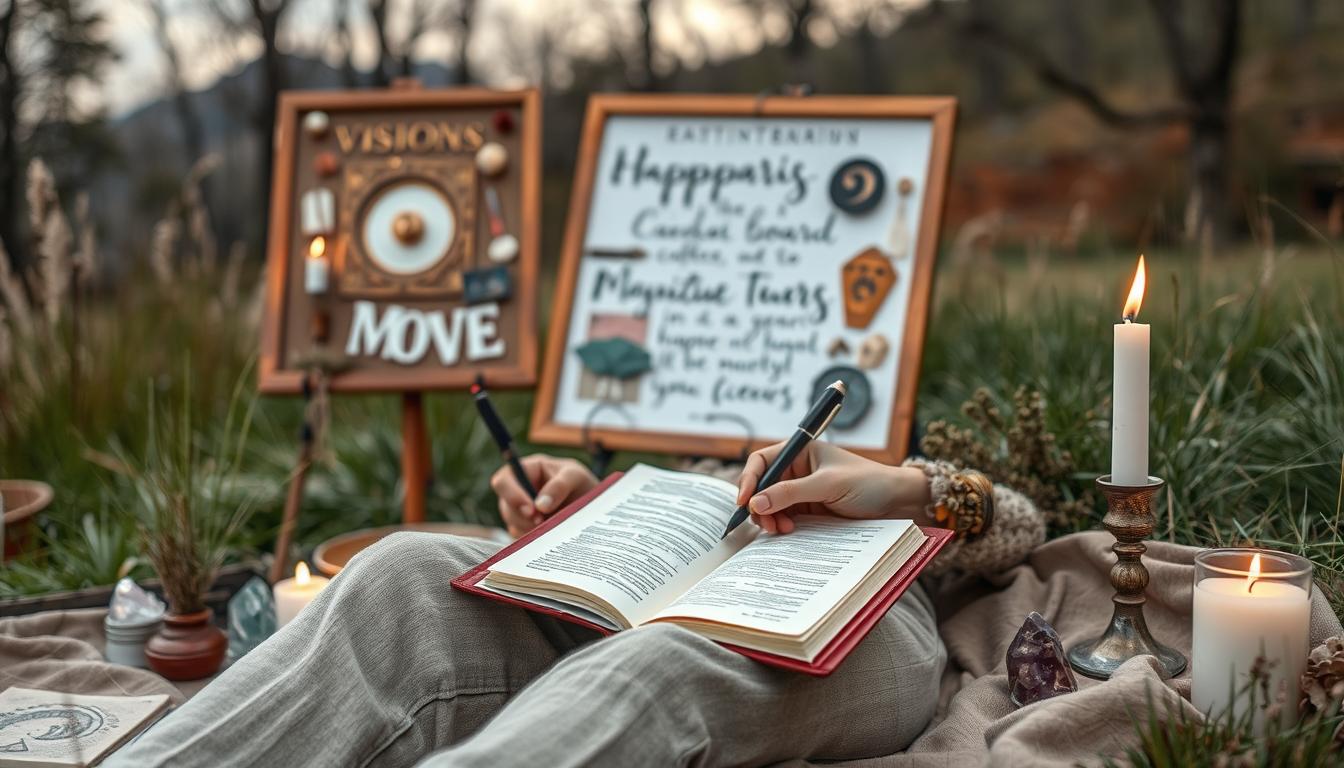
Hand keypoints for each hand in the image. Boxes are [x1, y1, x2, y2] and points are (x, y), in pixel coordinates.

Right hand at [490, 454, 598, 537]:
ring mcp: (520, 511)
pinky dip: (536, 539)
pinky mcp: (525, 529)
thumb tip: (540, 505)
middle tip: (545, 523)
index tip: (532, 510)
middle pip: (506, 507)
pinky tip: (551, 534)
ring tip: (554, 526)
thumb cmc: (582, 483)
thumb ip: (560, 485)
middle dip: (525, 518)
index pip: (503, 481)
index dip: (512, 495)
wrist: (594, 507)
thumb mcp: (576, 477)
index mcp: (527, 470)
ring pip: (513, 525)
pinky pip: (521, 539)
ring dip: (531, 529)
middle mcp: (519, 490)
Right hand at [736, 441, 932, 533]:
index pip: (762, 461)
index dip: (749, 478)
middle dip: (759, 504)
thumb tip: (756, 502)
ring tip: (781, 529)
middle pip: (761, 486)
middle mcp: (797, 471)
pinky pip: (784, 519)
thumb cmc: (868, 483)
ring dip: (769, 518)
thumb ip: (791, 492)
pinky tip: (789, 532)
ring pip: (770, 506)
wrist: (898, 504)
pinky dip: (780, 526)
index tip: (744, 500)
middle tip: (765, 522)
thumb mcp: (828, 484)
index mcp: (800, 452)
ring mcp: (801, 493)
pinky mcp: (808, 512)